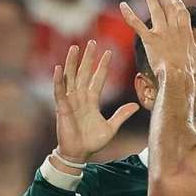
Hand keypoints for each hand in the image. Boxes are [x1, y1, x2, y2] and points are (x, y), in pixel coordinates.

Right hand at [53, 40, 139, 161]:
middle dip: (88, 58)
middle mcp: (80, 98)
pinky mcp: (62, 108)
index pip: (98, 78)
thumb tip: (136, 105)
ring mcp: (70, 101)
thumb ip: (122, 115)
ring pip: (71, 77)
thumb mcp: (111, 127)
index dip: (103, 65)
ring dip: (71, 62)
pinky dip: (59, 80)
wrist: (79, 154)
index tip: (109, 52)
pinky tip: (59, 68)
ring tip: (74, 47)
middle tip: (92, 41)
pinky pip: (59, 91)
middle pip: (84, 73)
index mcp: (92, 101)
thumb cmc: (92, 141)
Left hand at [119, 0, 195, 80]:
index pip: (183, 14)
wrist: (178, 76)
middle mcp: (174, 29)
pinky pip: (137, 25)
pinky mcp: (150, 39)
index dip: (179, 5)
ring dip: (152, 0)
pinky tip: (123, 5)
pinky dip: (129, 15)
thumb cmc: (190, 72)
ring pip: (156, 12)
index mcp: (187, 33)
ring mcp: (162, 33)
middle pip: (170, 9)